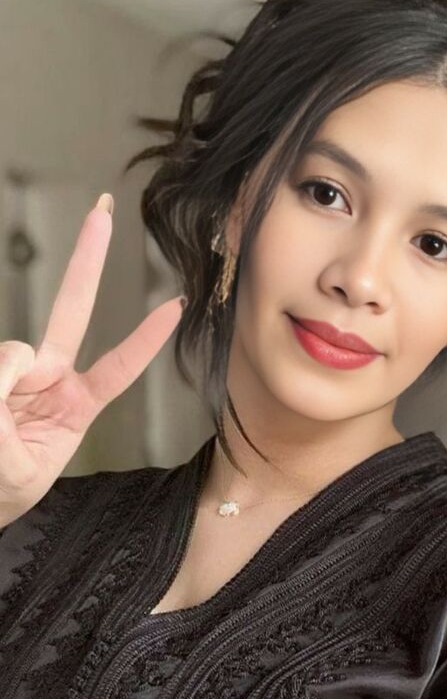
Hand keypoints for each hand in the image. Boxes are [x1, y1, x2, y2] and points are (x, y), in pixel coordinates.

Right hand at [0, 194, 184, 525]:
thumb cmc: (4, 487)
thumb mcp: (16, 465)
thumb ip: (7, 411)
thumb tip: (9, 357)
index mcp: (76, 405)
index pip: (118, 366)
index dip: (145, 338)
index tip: (177, 304)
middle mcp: (49, 377)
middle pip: (72, 309)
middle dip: (87, 260)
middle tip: (103, 211)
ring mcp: (16, 369)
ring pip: (11, 351)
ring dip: (1, 388)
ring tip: (0, 426)